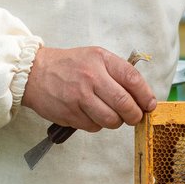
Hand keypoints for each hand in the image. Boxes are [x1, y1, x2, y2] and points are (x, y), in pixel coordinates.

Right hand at [20, 46, 156, 131]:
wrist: (35, 73)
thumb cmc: (69, 65)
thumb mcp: (95, 56)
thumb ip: (118, 72)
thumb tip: (142, 95)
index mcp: (101, 60)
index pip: (133, 79)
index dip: (146, 95)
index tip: (150, 104)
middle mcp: (91, 77)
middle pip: (124, 103)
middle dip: (135, 114)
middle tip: (135, 116)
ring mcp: (80, 97)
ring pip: (111, 120)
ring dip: (117, 122)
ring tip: (112, 115)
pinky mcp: (70, 114)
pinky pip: (94, 127)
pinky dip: (98, 124)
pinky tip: (92, 114)